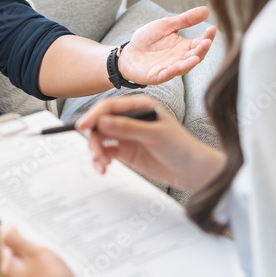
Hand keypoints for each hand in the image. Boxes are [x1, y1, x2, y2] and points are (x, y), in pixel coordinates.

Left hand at [0, 224, 92, 276]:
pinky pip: (41, 272)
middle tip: (41, 228)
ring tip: (53, 245)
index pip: (6, 242)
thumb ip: (17, 240)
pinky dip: (48, 265)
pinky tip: (59, 264)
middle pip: (19, 252)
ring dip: (40, 253)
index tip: (24, 218)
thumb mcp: (35, 254)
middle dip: (29, 241)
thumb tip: (4, 226)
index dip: (14, 229)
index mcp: (10, 267)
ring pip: (31, 262)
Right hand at [76, 96, 223, 189]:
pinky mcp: (126, 151)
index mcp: (139, 106)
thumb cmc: (181, 146)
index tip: (82, 126)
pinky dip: (101, 160)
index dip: (94, 115)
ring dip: (96, 151)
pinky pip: (106, 152)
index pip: (110, 107)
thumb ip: (128, 128)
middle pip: (101, 123)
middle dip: (94, 139)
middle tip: (95, 154)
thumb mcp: (155, 134)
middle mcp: (130, 118)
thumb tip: (102, 122)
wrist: (193, 171)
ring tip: (101, 165)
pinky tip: (104, 168)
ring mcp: (127, 135)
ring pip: (101, 139)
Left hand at [118, 6, 215, 84]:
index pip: (200, 42)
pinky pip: (166, 75)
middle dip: (202, 50)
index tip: (213, 28)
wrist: (129, 53)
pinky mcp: (157, 75)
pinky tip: (175, 68)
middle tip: (207, 41)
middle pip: (195, 56)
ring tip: (196, 57)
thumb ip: (185, 20)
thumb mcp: (166, 25)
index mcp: (184, 47)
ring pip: (183, 67)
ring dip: (190, 63)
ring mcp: (170, 68)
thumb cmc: (148, 39)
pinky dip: (171, 72)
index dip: (208, 36)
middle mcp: (180, 58)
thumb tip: (206, 10)